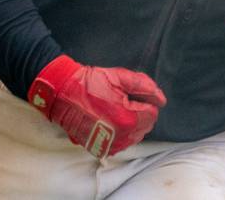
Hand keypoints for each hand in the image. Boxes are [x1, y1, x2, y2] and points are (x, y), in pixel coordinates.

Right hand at [28, 54, 165, 158]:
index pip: (152, 114)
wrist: (62, 93)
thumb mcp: (120, 77)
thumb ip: (145, 86)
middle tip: (124, 101)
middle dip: (140, 114)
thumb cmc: (90, 83)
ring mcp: (108, 144)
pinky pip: (120, 145)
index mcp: (128, 118)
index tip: (132, 96)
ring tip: (116, 110)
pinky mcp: (99, 148)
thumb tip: (161, 100)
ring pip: (134, 138)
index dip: (145, 102)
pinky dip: (119, 135)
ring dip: (131, 125)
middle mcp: (120, 136)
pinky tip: (109, 122)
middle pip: (145, 127)